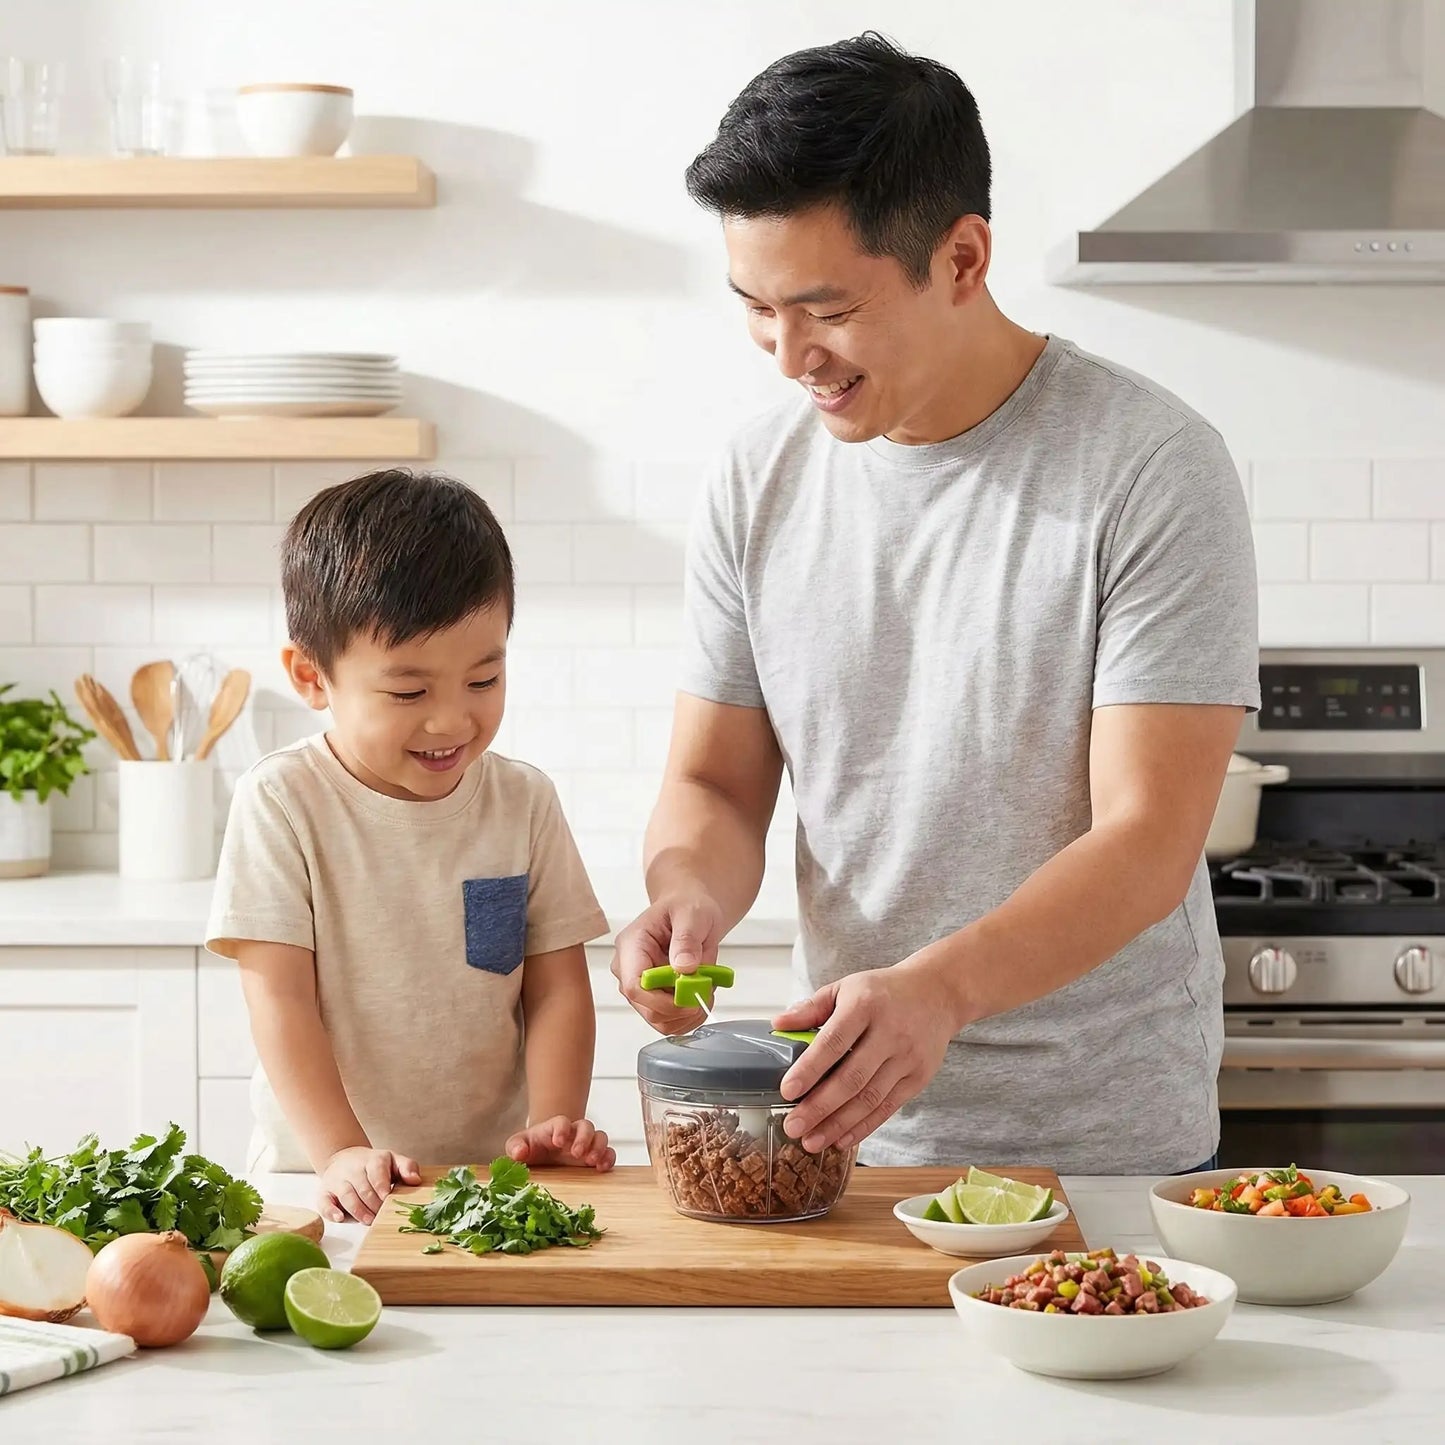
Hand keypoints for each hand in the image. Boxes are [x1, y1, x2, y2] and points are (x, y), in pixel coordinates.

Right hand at [319, 1146, 420, 1225]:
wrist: (345, 1158)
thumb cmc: (375, 1165)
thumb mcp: (394, 1161)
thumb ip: (407, 1167)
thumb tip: (415, 1180)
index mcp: (373, 1160)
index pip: (377, 1173)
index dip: (382, 1187)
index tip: (388, 1199)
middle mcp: (354, 1169)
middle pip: (363, 1188)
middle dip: (373, 1204)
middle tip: (382, 1216)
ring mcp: (338, 1180)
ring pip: (347, 1195)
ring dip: (358, 1210)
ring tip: (369, 1220)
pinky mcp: (325, 1191)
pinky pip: (324, 1201)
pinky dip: (330, 1211)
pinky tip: (339, 1217)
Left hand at [506, 1115, 615, 1170]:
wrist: (542, 1154)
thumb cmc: (531, 1148)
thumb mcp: (518, 1146)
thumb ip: (515, 1147)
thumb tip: (520, 1153)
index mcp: (555, 1129)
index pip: (561, 1121)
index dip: (562, 1129)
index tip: (558, 1142)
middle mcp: (574, 1133)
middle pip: (586, 1125)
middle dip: (584, 1138)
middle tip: (577, 1153)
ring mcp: (587, 1144)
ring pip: (600, 1136)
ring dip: (599, 1147)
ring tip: (592, 1161)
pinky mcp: (595, 1156)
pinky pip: (608, 1152)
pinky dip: (609, 1157)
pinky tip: (603, 1167)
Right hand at [612, 894, 724, 1034]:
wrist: (689, 909)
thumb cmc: (686, 907)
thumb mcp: (692, 914)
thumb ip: (687, 939)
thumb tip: (683, 967)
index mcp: (631, 945)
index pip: (634, 986)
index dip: (662, 1001)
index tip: (690, 997)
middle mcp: (628, 969)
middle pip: (647, 1008)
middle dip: (681, 1008)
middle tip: (705, 991)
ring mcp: (639, 986)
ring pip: (658, 1020)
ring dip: (687, 1014)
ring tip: (705, 990)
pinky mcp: (652, 997)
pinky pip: (668, 1020)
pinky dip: (689, 1016)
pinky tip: (700, 995)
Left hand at [771, 959, 961, 1153]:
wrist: (937, 993)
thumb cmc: (882, 992)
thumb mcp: (846, 988)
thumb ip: (812, 1008)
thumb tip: (777, 1024)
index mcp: (865, 1005)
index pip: (833, 1042)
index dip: (809, 1069)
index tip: (787, 1091)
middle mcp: (889, 1033)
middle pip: (852, 1078)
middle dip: (820, 1107)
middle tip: (793, 1127)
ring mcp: (907, 1058)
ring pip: (870, 1099)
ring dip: (838, 1124)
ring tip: (811, 1142)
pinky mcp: (919, 1077)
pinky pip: (888, 1107)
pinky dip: (863, 1127)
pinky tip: (841, 1140)